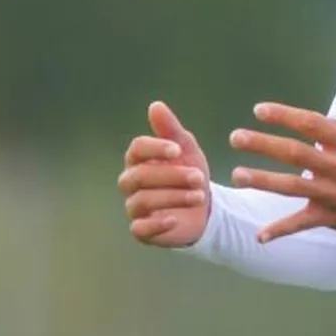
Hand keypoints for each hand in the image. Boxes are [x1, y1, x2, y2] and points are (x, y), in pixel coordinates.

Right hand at [118, 101, 211, 247]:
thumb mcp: (187, 150)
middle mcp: (131, 182)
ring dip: (173, 197)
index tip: (178, 150)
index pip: (136, 149)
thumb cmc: (190, 174)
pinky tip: (174, 219)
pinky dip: (155, 224)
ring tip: (200, 195)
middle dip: (170, 176)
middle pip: (139, 176)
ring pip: (142, 201)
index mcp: (139, 159)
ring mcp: (135, 207)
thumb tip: (155, 105)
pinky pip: (139, 229)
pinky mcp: (142, 230)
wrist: (204, 209)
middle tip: (198, 177)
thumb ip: (171, 129)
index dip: (155, 148)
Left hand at [228, 103, 335, 243]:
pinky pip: (302, 224)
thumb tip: (309, 123)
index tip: (258, 110)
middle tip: (236, 137)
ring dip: (262, 181)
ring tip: (237, 175)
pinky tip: (260, 236)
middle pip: (296, 154)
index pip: (312, 125)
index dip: (284, 116)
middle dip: (263, 145)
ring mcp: (334, 194)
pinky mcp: (331, 217)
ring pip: (292, 187)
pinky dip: (281, 230)